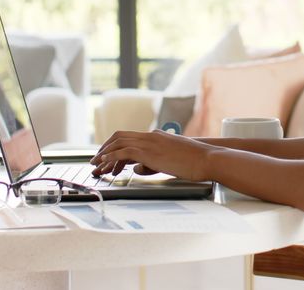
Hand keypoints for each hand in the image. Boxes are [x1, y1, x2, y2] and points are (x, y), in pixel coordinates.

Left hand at [90, 130, 219, 180]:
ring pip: (118, 143)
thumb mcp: (171, 161)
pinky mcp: (150, 152)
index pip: (130, 138)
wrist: (207, 158)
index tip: (107, 158)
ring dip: (104, 154)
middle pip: (119, 137)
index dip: (115, 147)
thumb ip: (152, 162)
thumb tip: (136, 168)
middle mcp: (151, 136)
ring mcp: (150, 142)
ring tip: (96, 166)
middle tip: (96, 161)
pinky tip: (104, 163)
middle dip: (105, 148)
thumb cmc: (195, 162)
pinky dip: (111, 156)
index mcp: (156, 136)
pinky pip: (124, 151)